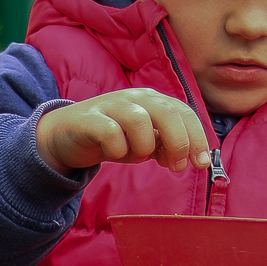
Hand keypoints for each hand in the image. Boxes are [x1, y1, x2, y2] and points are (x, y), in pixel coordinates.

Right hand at [35, 89, 210, 173]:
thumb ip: (165, 147)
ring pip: (139, 120)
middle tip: (176, 167)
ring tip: (137, 157)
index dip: (197, 138)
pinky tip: (114, 154)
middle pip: (167, 112)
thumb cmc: (111, 137)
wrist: (66, 135)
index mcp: (153, 101)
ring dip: (144, 146)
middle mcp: (135, 98)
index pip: (184, 112)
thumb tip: (185, 159)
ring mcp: (111, 106)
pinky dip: (118, 148)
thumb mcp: (143, 143)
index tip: (201, 163)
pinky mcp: (89, 119)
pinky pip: (110, 132)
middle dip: (179, 142)